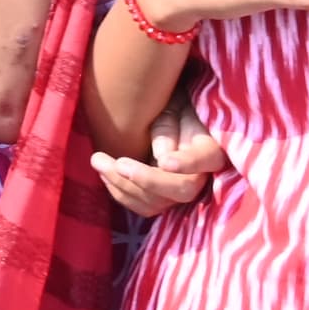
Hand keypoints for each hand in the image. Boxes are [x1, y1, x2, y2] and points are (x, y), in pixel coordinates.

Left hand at [90, 92, 230, 218]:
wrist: (166, 115)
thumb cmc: (171, 104)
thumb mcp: (172, 104)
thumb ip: (168, 126)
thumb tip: (161, 156)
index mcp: (210, 148)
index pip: (206, 158)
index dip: (187, 163)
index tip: (164, 161)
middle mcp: (202, 176)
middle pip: (181, 189)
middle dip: (145, 179)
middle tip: (116, 162)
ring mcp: (180, 191)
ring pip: (158, 202)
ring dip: (124, 186)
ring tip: (98, 161)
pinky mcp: (161, 198)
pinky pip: (143, 205)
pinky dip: (121, 193)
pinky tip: (104, 173)